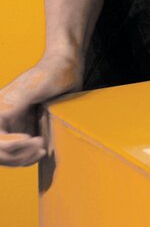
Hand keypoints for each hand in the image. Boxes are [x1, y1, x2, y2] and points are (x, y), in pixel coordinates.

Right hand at [0, 53, 83, 167]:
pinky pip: (18, 153)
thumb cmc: (51, 72)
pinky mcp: (23, 130)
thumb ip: (15, 102)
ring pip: (6, 156)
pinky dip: (27, 158)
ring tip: (42, 151)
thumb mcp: (34, 86)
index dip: (8, 144)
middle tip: (40, 146)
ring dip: (22, 159)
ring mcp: (12, 126)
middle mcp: (2, 119)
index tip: (30, 138)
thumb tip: (2, 115)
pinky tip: (41, 152)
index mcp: (0, 108)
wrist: (66, 68)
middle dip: (16, 155)